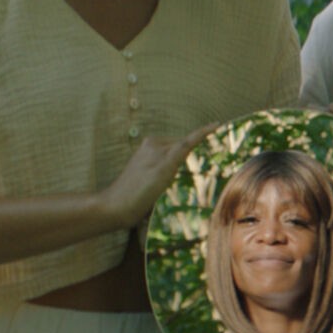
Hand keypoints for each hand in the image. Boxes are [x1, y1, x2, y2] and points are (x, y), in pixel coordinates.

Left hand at [98, 124, 212, 228]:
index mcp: (157, 145)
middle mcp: (152, 147)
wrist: (114, 208)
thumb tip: (193, 137)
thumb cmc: (138, 192)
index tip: (218, 124)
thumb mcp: (162, 171)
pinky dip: (174, 167)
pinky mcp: (144, 169)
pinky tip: (175, 179)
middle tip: (213, 154)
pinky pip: (165, 163)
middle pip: (180, 146)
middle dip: (193, 150)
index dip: (203, 132)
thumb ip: (178, 152)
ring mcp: (147, 158)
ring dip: (183, 161)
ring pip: (173, 156)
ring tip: (195, 171)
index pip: (187, 139)